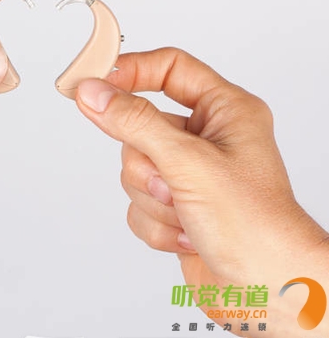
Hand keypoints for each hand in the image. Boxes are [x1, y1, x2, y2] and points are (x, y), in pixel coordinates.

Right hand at [76, 48, 328, 336]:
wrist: (267, 291)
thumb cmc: (256, 225)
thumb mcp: (188, 162)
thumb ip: (134, 123)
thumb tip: (95, 93)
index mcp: (224, 112)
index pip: (169, 69)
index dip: (131, 72)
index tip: (94, 82)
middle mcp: (206, 139)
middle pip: (140, 126)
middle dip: (147, 164)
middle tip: (169, 181)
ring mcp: (189, 175)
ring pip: (133, 169)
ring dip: (152, 199)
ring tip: (185, 213)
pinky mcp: (175, 207)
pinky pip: (136, 204)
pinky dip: (154, 224)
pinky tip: (185, 233)